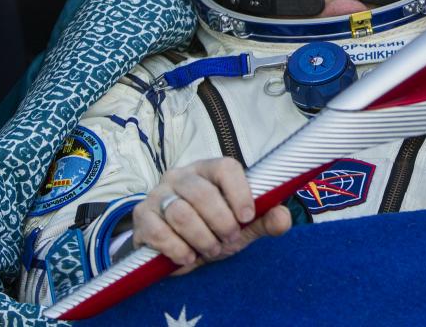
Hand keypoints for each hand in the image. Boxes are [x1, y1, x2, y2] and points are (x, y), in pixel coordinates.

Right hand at [133, 158, 290, 273]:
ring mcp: (159, 194)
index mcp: (210, 169)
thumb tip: (282, 218)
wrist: (179, 246)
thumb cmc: (215, 227)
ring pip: (181, 214)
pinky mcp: (143, 216)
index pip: (226, 168)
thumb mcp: (244, 226)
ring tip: (211, 249)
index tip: (247, 218)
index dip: (239, 193)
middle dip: (221, 223)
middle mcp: (181, 176)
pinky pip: (159, 232)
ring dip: (201, 238)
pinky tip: (189, 257)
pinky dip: (178, 249)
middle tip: (229, 239)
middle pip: (202, 193)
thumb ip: (265, 221)